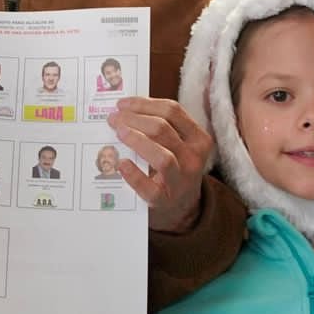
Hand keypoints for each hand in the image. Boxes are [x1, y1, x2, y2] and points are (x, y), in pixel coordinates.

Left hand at [109, 97, 212, 231]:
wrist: (181, 209)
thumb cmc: (174, 169)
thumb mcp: (179, 146)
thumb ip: (162, 128)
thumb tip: (126, 109)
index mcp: (199, 139)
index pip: (173, 111)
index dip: (144, 104)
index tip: (122, 104)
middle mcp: (194, 158)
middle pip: (163, 129)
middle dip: (134, 119)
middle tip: (113, 118)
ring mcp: (180, 181)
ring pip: (161, 156)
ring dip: (136, 140)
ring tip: (118, 133)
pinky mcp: (164, 201)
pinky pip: (148, 187)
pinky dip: (133, 174)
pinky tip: (121, 163)